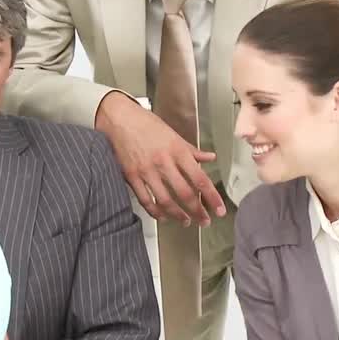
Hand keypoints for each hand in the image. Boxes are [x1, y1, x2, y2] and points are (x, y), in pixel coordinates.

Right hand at [95, 92, 225, 225]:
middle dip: (197, 211)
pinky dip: (155, 212)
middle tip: (204, 220)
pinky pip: (145, 200)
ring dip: (178, 215)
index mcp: (177, 150)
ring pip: (165, 200)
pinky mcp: (131, 176)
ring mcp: (146, 170)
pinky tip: (162, 216)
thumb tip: (210, 157)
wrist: (119, 118)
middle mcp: (164, 162)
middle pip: (185, 194)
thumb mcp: (173, 134)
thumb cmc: (145, 123)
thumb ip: (192, 150)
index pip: (200, 179)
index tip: (219, 210)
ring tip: (185, 221)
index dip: (212, 198)